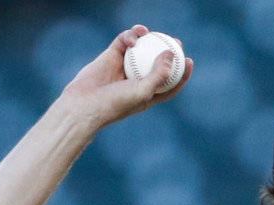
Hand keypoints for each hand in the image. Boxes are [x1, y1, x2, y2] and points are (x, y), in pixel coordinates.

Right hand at [60, 25, 193, 128]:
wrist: (84, 104)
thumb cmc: (116, 103)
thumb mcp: (143, 91)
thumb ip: (159, 74)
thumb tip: (172, 55)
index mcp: (149, 93)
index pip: (170, 82)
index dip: (181, 72)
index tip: (189, 60)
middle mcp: (138, 79)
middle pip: (157, 62)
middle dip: (168, 51)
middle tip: (175, 41)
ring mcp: (125, 67)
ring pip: (141, 49)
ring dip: (148, 39)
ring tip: (152, 33)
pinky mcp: (111, 56)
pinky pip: (124, 42)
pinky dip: (129, 37)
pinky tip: (133, 38)